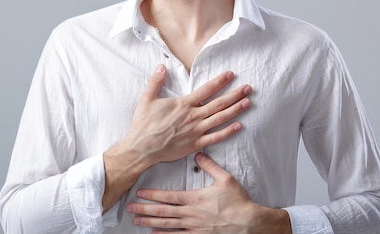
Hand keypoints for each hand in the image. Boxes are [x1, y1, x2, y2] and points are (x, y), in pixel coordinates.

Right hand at [102, 65, 250, 211]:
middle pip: (219, 103)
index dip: (220, 81)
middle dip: (235, 94)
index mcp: (184, 104)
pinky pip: (215, 137)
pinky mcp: (195, 144)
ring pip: (220, 119)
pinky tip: (238, 126)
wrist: (142, 148)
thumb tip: (162, 66)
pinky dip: (228, 132)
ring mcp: (196, 131)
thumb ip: (156, 81)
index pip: (206, 89)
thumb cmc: (144, 124)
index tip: (231, 74)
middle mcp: (193, 116)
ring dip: (235, 110)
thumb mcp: (147, 99)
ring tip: (248, 103)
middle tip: (248, 88)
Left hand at [126, 153, 291, 233]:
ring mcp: (194, 227)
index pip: (168, 196)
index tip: (139, 194)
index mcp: (195, 199)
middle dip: (145, 210)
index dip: (152, 195)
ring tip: (137, 221)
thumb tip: (198, 154)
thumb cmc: (238, 201)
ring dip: (150, 223)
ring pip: (167, 225)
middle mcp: (191, 214)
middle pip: (163, 212)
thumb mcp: (225, 179)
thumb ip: (210, 166)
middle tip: (130, 209)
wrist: (249, 223)